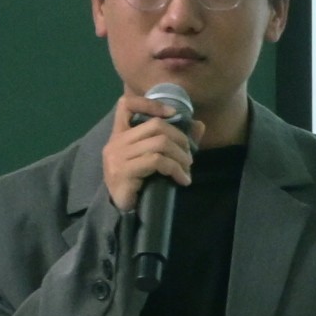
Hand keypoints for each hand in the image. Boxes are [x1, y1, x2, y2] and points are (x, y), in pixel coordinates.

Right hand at [102, 92, 194, 211]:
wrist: (124, 211)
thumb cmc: (140, 182)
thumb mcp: (156, 158)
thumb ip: (175, 140)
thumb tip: (199, 125)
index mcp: (120, 134)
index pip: (126, 105)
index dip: (150, 103)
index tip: (173, 114)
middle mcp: (115, 142)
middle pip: (155, 125)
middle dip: (180, 139)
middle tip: (189, 156)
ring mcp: (117, 157)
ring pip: (159, 143)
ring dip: (180, 156)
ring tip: (187, 169)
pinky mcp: (123, 172)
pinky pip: (157, 161)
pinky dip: (175, 169)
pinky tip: (182, 180)